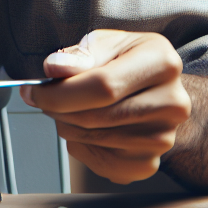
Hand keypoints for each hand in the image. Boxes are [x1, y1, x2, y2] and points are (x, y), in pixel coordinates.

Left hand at [21, 29, 190, 184]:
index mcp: (161, 62)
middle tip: (45, 98)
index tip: (35, 91)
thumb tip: (55, 68)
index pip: (103, 86)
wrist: (155, 90)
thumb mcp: (106, 43)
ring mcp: (163, 138)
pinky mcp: (149, 164)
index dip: (61, 92)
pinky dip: (82, 147)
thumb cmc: (127, 62)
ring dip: (67, 125)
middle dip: (58, 109)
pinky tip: (87, 128)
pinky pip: (98, 163)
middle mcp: (172, 103)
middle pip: (95, 117)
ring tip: (71, 108)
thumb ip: (79, 55)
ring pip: (92, 140)